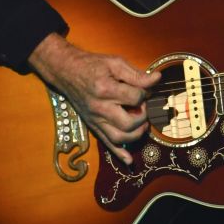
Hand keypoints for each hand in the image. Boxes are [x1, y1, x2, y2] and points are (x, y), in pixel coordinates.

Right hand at [28, 32, 160, 164]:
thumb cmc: (91, 65)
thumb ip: (136, 74)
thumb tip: (157, 79)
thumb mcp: (114, 63)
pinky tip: (129, 160)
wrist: (66, 71)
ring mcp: (95, 119)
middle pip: (128, 123)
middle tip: (142, 107)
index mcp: (106, 89)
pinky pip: (105, 143)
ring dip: (135, 135)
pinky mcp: (92, 125)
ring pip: (118, 137)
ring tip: (141, 124)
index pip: (135, 98)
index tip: (144, 88)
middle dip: (142, 117)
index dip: (145, 93)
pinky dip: (118, 153)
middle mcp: (99, 108)